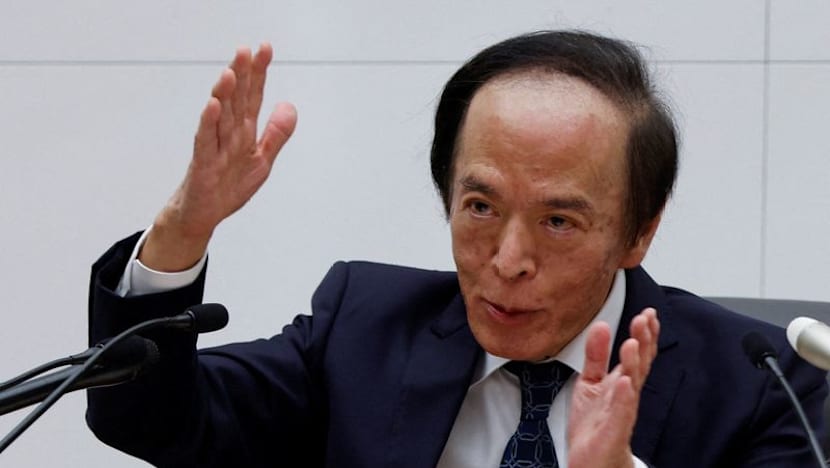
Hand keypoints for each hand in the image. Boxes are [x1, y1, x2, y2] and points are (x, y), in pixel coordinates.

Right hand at [140, 43, 297, 270]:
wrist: (202, 215)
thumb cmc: (227, 187)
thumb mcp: (261, 161)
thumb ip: (276, 134)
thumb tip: (290, 106)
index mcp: (243, 132)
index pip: (252, 97)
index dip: (259, 73)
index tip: (265, 48)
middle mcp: (228, 135)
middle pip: (236, 101)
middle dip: (242, 75)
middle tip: (246, 49)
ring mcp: (214, 148)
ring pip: (220, 117)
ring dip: (225, 94)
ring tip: (231, 72)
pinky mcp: (203, 165)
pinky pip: (205, 142)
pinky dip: (208, 124)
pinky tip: (212, 106)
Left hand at [567, 308, 659, 467]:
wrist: (590, 460)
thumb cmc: (594, 424)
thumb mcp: (590, 381)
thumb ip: (595, 355)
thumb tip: (600, 325)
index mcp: (621, 381)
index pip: (638, 354)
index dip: (644, 334)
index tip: (647, 313)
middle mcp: (626, 394)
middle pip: (639, 364)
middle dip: (643, 341)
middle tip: (644, 319)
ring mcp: (622, 411)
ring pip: (632, 384)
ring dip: (634, 363)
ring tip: (632, 342)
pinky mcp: (614, 429)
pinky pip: (621, 411)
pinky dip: (624, 396)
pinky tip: (625, 381)